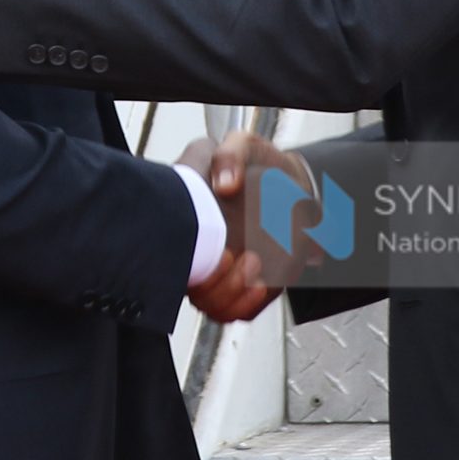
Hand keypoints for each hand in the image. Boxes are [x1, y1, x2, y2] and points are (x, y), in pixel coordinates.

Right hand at [180, 131, 322, 324]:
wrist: (292, 186)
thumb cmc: (260, 167)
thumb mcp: (244, 147)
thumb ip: (231, 156)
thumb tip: (225, 184)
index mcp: (183, 218)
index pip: (166, 254)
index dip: (187, 265)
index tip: (220, 252)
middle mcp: (195, 250)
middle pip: (188, 289)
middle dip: (213, 286)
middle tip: (240, 258)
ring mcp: (216, 272)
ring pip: (209, 305)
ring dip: (230, 296)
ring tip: (254, 263)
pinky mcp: (240, 287)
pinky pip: (234, 312)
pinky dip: (245, 306)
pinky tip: (261, 285)